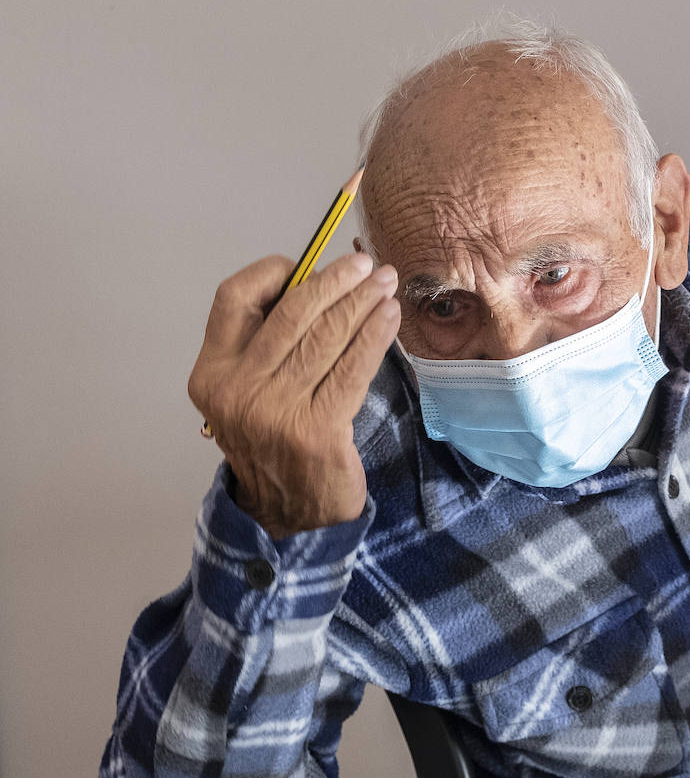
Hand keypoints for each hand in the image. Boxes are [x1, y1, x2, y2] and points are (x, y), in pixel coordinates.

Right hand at [188, 253, 399, 537]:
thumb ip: (266, 345)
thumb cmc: (276, 443)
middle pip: (291, 312)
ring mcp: (275, 411)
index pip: (232, 300)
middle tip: (367, 265)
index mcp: (211, 374)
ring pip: (326, 337)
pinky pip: (352, 368)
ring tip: (386, 283)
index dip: (269, 273)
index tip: (305, 264)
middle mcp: (236, 390)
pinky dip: (375, 336)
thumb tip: (314, 282)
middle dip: (335, 280)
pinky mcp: (317, 428)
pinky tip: (389, 317)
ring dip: (362, 302)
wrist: (290, 514)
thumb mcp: (250, 394)